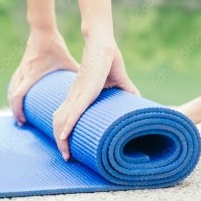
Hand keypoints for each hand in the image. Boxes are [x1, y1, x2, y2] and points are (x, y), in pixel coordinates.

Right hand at [8, 28, 77, 125]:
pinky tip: (20, 99)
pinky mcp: (21, 67)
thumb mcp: (66, 60)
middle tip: (22, 122)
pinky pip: (14, 83)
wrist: (42, 30)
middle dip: (15, 110)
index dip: (18, 110)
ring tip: (21, 115)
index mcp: (32, 74)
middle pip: (12, 96)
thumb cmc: (55, 45)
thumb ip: (76, 72)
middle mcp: (24, 73)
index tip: (23, 121)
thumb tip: (92, 84)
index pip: (18, 95)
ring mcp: (21, 69)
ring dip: (13, 103)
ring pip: (11, 90)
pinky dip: (14, 93)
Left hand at [53, 34, 139, 160]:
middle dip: (62, 142)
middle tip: (67, 157)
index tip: (69, 147)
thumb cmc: (109, 59)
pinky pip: (73, 111)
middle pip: (61, 123)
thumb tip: (139, 102)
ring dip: (63, 139)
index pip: (68, 117)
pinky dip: (68, 125)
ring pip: (63, 120)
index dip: (67, 132)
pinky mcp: (85, 90)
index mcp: (81, 95)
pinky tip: (64, 137)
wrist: (103, 43)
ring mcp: (79, 94)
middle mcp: (76, 96)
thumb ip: (127, 92)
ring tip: (66, 154)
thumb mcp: (119, 81)